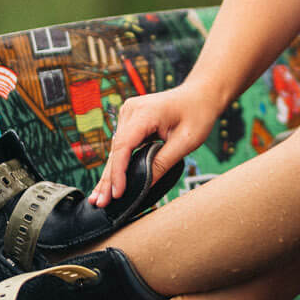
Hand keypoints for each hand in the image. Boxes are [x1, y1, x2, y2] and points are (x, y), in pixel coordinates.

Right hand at [89, 84, 219, 205]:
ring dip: (109, 174)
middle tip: (101, 203)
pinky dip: (117, 165)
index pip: (124, 146)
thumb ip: (163, 163)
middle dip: (109, 179)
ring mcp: (128, 114)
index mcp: (145, 112)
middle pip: (116, 150)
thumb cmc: (197, 114)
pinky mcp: (129, 121)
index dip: (119, 172)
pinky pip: (121, 146)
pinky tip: (108, 183)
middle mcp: (131, 110)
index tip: (118, 193)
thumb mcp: (186, 142)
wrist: (199, 96)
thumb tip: (144, 185)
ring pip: (116, 150)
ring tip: (99, 198)